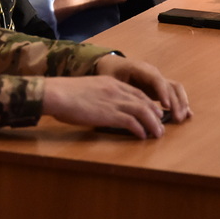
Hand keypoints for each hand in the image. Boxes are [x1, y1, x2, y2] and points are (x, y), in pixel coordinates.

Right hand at [42, 75, 167, 138]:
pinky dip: (140, 129)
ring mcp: (114, 101)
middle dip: (155, 113)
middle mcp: (116, 90)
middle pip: (144, 101)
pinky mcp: (110, 114)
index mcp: (111, 82)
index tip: (154, 110)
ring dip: (153, 123)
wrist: (58, 93)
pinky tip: (142, 136)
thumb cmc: (65, 93)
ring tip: (158, 133)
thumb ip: (99, 95)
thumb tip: (101, 107)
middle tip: (161, 123)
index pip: (136, 92)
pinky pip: (132, 122)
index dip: (148, 102)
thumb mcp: (87, 89)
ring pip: (143, 111)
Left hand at [95, 54, 190, 122]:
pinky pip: (174, 93)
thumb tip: (120, 103)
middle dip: (176, 102)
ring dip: (181, 103)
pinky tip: (188, 114)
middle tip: (177, 118)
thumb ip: (116, 89)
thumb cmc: (111, 72)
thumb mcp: (109, 79)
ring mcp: (158, 80)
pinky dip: (182, 103)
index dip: (163, 92)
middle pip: (169, 85)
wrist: (113, 65)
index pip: (156, 79)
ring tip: (181, 118)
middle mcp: (153, 73)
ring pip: (176, 89)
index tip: (166, 106)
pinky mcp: (160, 88)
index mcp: (141, 69)